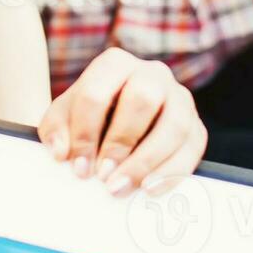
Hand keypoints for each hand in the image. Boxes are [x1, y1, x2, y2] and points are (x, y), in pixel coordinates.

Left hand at [37, 48, 205, 197]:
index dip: (85, 132)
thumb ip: (56, 130)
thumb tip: (62, 152)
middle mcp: (152, 73)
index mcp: (115, 64)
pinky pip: (193, 147)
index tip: (78, 166)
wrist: (119, 123)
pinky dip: (172, 172)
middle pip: (143, 98)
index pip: (98, 91)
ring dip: (148, 160)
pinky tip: (149, 189)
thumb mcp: (65, 117)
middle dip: (121, 141)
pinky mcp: (196, 125)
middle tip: (103, 176)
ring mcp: (179, 97)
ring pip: (174, 124)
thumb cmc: (91, 117)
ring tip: (124, 186)